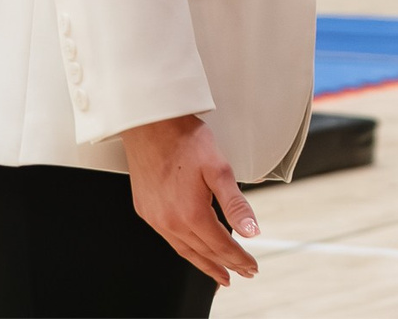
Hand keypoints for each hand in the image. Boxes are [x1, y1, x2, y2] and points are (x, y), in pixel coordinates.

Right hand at [119, 114, 259, 286]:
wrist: (150, 124)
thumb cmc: (185, 140)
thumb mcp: (220, 169)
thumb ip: (236, 204)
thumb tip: (252, 230)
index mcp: (191, 213)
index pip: (222, 246)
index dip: (239, 260)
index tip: (252, 268)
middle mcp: (170, 221)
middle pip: (204, 253)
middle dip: (226, 265)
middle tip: (242, 273)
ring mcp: (155, 218)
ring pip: (184, 250)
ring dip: (204, 263)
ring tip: (219, 273)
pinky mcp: (145, 211)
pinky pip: (169, 239)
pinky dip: (185, 250)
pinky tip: (192, 249)